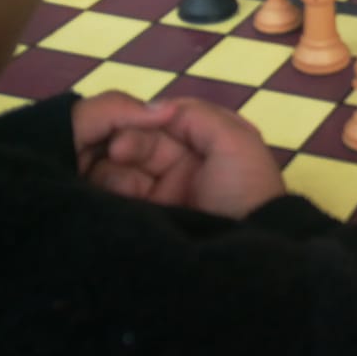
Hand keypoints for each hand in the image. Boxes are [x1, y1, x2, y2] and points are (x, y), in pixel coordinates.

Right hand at [74, 92, 285, 218]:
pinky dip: (111, 190)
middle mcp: (177, 164)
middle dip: (125, 143)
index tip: (128, 124)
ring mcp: (159, 192)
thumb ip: (197, 115)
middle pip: (136, 141)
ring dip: (115, 169)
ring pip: (120, 167)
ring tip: (126, 183)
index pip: (159, 121)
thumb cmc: (245, 187)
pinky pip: (116, 196)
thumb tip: (154, 108)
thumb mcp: (236, 140)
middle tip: (119, 152)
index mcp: (201, 141)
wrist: (245, 247)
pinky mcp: (144, 218)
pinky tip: (117, 195)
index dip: (141, 119)